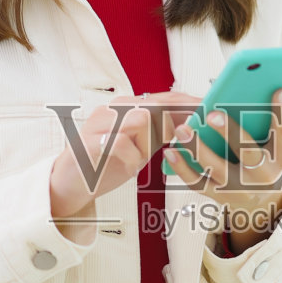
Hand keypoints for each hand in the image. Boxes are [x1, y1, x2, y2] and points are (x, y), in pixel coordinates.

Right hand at [49, 92, 201, 238]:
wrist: (70, 184)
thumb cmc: (108, 165)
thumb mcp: (140, 146)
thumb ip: (162, 134)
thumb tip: (195, 127)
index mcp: (127, 108)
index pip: (164, 98)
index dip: (189, 104)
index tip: (211, 112)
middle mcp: (114, 110)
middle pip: (156, 104)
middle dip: (180, 119)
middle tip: (193, 135)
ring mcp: (100, 125)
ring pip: (140, 118)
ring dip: (152, 140)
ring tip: (148, 156)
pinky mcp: (90, 144)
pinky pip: (120, 143)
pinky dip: (133, 156)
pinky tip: (133, 167)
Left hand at [163, 89, 281, 252]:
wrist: (261, 202)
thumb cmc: (268, 162)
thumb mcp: (281, 145)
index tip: (279, 90)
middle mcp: (263, 174)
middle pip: (248, 152)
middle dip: (230, 132)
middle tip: (213, 114)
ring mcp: (239, 187)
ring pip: (216, 167)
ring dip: (197, 148)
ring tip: (182, 128)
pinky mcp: (218, 195)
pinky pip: (197, 182)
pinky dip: (182, 166)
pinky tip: (172, 149)